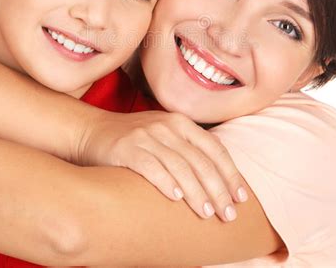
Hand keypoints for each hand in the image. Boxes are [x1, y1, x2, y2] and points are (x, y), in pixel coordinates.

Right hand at [75, 110, 247, 221]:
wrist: (93, 130)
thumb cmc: (135, 138)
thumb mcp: (165, 135)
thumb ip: (188, 149)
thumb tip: (220, 181)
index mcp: (181, 122)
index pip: (214, 148)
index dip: (231, 173)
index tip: (241, 197)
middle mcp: (167, 126)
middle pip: (200, 160)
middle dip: (218, 189)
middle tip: (228, 214)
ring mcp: (146, 136)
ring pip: (180, 166)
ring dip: (196, 192)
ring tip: (207, 213)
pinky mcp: (127, 148)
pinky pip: (151, 167)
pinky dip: (166, 182)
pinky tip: (175, 198)